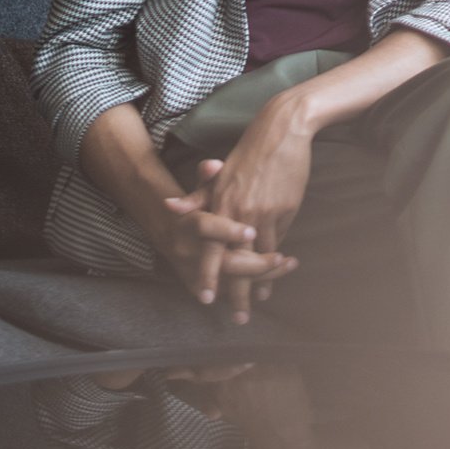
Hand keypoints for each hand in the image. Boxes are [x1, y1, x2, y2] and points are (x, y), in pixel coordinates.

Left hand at [155, 158, 296, 307]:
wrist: (280, 131)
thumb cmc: (249, 153)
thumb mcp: (220, 175)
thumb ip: (196, 196)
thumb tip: (168, 206)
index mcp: (220, 205)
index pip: (211, 249)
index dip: (208, 276)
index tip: (206, 299)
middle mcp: (237, 212)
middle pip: (235, 262)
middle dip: (237, 292)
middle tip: (238, 317)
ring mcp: (261, 212)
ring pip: (259, 256)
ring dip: (260, 280)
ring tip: (260, 300)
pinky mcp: (282, 210)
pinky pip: (277, 240)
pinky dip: (275, 258)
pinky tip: (278, 270)